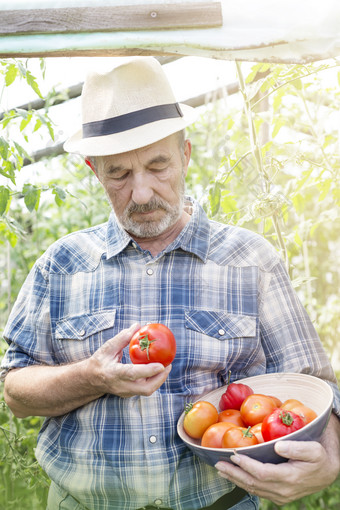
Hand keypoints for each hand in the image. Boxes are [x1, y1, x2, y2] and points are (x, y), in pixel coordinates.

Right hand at [86, 323, 171, 397]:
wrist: (90, 380)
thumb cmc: (100, 361)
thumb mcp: (108, 348)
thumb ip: (123, 337)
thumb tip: (137, 325)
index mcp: (114, 373)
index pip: (132, 374)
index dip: (148, 370)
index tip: (161, 365)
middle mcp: (121, 386)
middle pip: (145, 389)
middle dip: (160, 378)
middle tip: (168, 365)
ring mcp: (126, 392)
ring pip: (147, 391)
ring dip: (159, 379)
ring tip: (166, 366)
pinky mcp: (130, 394)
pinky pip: (145, 389)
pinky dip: (153, 380)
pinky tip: (157, 369)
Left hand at [215, 414, 339, 504]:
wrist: (326, 473)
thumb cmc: (319, 457)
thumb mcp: (313, 449)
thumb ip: (296, 448)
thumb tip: (277, 446)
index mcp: (290, 477)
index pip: (262, 473)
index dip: (246, 465)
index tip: (234, 455)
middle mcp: (283, 490)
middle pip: (254, 483)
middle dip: (234, 473)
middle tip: (218, 464)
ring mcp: (281, 496)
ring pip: (254, 489)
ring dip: (236, 479)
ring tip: (221, 471)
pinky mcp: (279, 496)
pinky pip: (258, 491)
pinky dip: (244, 483)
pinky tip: (235, 476)